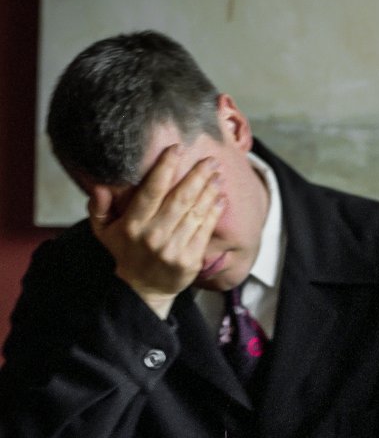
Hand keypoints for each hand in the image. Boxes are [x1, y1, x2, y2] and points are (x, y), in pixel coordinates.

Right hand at [88, 145, 223, 318]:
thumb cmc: (126, 252)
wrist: (143, 288)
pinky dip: (214, 212)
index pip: (151, 191)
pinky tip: (221, 198)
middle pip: (179, 199)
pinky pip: (205, 230)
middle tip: (209, 159)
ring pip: (195, 213)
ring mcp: (173, 249)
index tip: (177, 149)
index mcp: (132, 225)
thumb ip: (98, 207)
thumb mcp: (103, 231)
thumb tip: (100, 186)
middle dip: (196, 176)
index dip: (165, 168)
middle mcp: (153, 236)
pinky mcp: (190, 260)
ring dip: (209, 191)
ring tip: (218, 174)